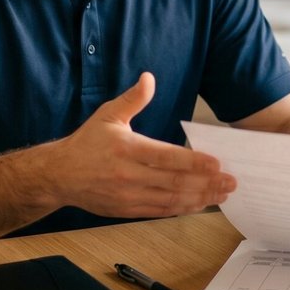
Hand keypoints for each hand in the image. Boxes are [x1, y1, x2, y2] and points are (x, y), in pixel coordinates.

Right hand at [41, 72, 233, 217]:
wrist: (59, 176)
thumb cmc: (86, 143)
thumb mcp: (107, 115)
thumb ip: (132, 99)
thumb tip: (149, 78)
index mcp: (127, 149)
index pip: (166, 157)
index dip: (193, 162)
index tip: (216, 164)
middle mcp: (129, 175)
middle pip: (174, 182)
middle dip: (205, 184)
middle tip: (230, 182)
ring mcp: (128, 196)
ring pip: (170, 200)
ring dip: (199, 199)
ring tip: (221, 195)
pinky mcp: (126, 210)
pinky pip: (159, 211)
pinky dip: (181, 209)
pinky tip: (199, 204)